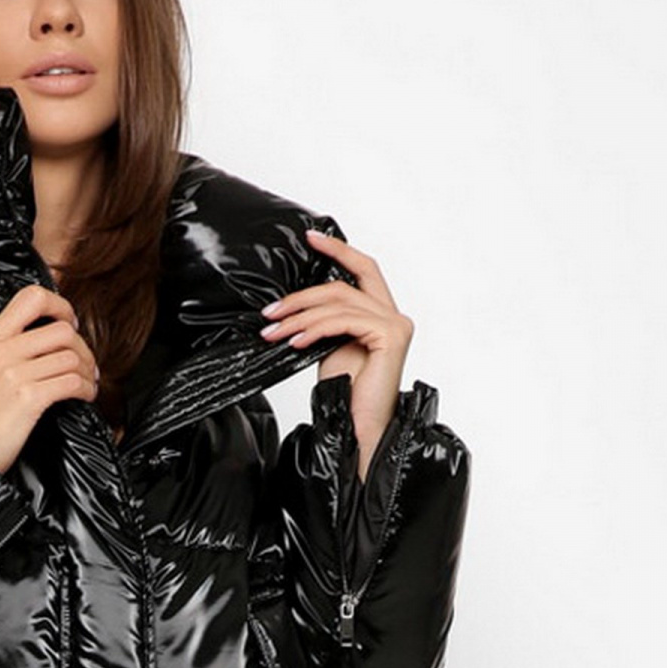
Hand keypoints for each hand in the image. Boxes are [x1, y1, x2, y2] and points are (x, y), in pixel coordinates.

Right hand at [0, 283, 100, 472]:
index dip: (60, 306)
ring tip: (87, 383)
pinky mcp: (28, 399)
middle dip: (83, 347)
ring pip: (71, 356)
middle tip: (86, 364)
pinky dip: (86, 388)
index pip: (32, 297)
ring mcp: (14, 374)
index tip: (69, 324)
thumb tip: (43, 338)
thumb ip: (6, 348)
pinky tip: (84, 396)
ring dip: (88, 371)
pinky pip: (71, 382)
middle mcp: (1, 350)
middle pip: (61, 329)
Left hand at [259, 228, 413, 480]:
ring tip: (273, 331)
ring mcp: (395, 325)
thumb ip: (326, 321)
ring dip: (300, 315)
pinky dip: (315, 328)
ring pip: (339, 302)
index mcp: (382, 315)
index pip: (363, 270)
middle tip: (271, 310)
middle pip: (344, 285)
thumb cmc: (346, 396)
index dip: (338, 250)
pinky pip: (344, 320)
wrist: (357, 430)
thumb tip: (296, 303)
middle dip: (303, 294)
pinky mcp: (390, 336)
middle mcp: (394, 316)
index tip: (310, 238)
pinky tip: (295, 340)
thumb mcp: (331, 347)